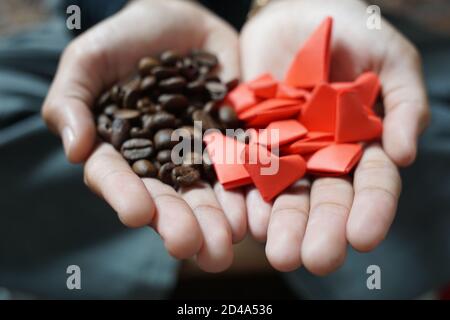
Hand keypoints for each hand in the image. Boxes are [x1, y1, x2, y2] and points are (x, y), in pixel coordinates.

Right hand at [42, 0, 245, 271]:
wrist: (178, 22)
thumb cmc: (124, 39)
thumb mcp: (88, 61)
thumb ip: (72, 101)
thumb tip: (74, 149)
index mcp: (119, 150)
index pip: (116, 178)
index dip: (125, 195)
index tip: (137, 213)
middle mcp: (159, 161)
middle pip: (167, 196)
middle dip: (179, 222)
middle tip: (192, 247)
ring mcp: (198, 152)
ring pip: (208, 190)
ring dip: (219, 217)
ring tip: (229, 240)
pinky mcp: (232, 139)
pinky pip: (243, 164)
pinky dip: (251, 186)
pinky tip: (258, 208)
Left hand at [240, 0, 429, 273]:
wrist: (295, 10)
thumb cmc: (351, 28)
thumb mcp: (389, 57)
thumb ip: (404, 102)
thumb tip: (405, 154)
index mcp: (359, 144)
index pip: (369, 183)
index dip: (370, 210)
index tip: (363, 237)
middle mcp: (321, 156)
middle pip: (323, 199)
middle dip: (321, 230)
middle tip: (314, 260)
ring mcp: (283, 151)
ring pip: (283, 194)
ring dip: (280, 224)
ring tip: (277, 251)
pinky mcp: (249, 140)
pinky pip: (244, 170)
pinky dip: (243, 194)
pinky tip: (242, 217)